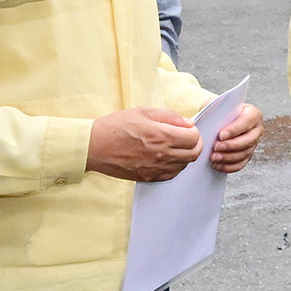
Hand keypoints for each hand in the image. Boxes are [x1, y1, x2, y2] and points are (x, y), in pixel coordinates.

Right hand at [87, 107, 201, 181]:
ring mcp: (155, 169)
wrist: (94, 146)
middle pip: (194, 154)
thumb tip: (187, 123)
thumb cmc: (116, 126)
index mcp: (162, 136)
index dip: (194, 131)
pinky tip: (167, 158)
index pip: (193, 138)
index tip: (187, 128)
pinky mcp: (148, 178)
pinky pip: (171, 175)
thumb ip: (168, 116)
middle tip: (188, 138)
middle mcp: (161, 154)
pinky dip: (175, 166)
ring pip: (184, 165)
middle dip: (195, 144)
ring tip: (175, 146)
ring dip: (185, 155)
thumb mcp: (143, 112)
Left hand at [207, 102, 263, 172]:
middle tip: (216, 146)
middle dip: (231, 145)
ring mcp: (253, 144)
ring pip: (244, 154)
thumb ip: (217, 111)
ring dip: (228, 157)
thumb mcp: (218, 107)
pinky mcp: (247, 155)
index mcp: (252, 114)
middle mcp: (256, 129)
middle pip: (248, 140)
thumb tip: (208, 120)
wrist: (220, 119)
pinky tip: (217, 165)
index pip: (247, 121)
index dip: (235, 129)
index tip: (221, 135)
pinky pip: (240, 164)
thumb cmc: (220, 112)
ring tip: (214, 157)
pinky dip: (228, 166)